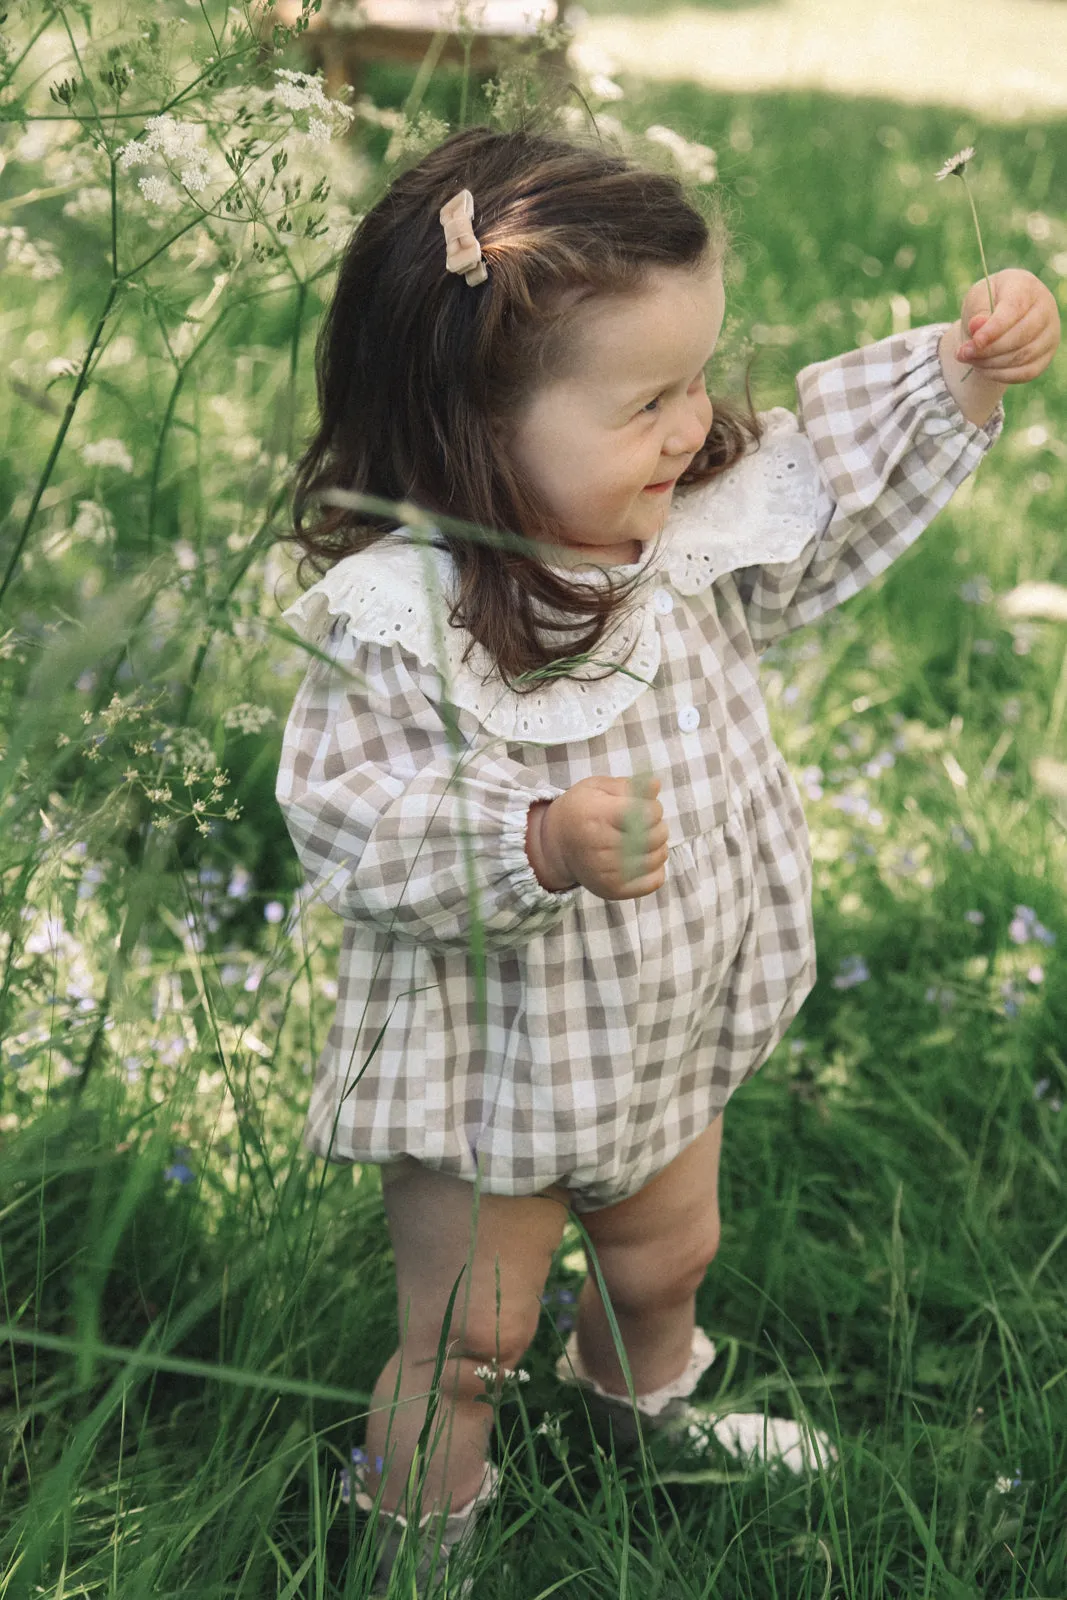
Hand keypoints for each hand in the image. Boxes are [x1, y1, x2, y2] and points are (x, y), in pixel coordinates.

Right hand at [528, 775, 668, 900]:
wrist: (555, 845)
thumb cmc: (580, 810)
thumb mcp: (597, 788)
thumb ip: (627, 786)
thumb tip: (655, 785)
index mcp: (598, 817)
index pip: (648, 814)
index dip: (653, 808)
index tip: (645, 807)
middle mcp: (602, 848)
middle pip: (655, 836)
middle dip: (657, 826)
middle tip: (643, 825)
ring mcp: (608, 873)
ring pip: (658, 858)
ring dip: (657, 847)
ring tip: (642, 841)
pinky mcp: (614, 890)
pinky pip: (655, 881)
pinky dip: (655, 868)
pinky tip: (641, 859)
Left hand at [955, 267, 1060, 382]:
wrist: (998, 315)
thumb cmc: (987, 302)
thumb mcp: (977, 299)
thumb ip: (978, 311)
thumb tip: (977, 327)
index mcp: (1026, 286)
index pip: (1014, 308)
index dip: (995, 328)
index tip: (975, 341)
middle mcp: (1045, 308)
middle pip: (1021, 335)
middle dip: (989, 349)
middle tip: (963, 354)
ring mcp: (1049, 333)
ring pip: (1024, 356)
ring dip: (992, 363)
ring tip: (971, 360)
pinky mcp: (1045, 355)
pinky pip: (1026, 373)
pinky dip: (1002, 375)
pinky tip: (984, 369)